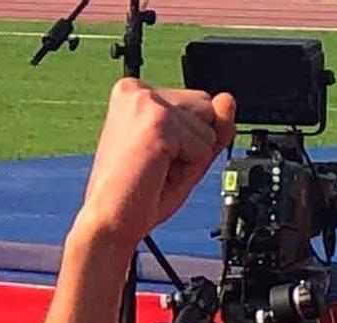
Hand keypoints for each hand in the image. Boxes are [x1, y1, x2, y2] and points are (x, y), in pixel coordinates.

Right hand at [74, 79, 236, 247]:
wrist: (109, 219)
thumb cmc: (138, 192)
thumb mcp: (185, 153)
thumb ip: (210, 126)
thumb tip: (227, 100)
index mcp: (135, 92)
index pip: (200, 103)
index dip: (190, 138)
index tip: (158, 156)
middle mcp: (137, 89)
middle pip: (207, 109)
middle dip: (194, 144)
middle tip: (159, 166)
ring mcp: (146, 102)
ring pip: (209, 128)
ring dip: (191, 159)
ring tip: (157, 170)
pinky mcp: (157, 121)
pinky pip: (204, 148)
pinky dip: (189, 169)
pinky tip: (157, 173)